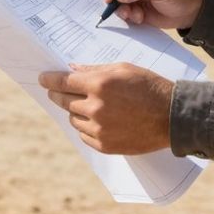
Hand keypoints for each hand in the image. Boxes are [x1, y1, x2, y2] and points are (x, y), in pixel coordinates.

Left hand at [39, 63, 173, 154]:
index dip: (49, 80)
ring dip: (75, 111)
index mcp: (99, 84)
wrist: (172, 116)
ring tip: (87, 106)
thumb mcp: (123, 69)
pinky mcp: (105, 145)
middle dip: (57, 94)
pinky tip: (96, 121)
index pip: (63, 82)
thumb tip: (73, 69)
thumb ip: (95, 69)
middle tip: (55, 91)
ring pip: (73, 119)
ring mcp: (99, 129)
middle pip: (64, 101)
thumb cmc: (149, 86)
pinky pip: (84, 135)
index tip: (42, 79)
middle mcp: (95, 107)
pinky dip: (86, 127)